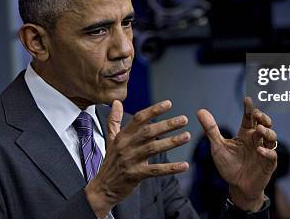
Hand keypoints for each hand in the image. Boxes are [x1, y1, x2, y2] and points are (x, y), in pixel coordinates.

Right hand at [85, 100, 189, 217]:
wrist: (102, 188)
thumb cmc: (111, 162)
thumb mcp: (110, 139)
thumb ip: (114, 120)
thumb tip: (116, 102)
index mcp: (122, 136)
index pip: (138, 118)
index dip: (153, 110)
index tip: (169, 103)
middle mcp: (126, 146)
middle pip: (149, 132)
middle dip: (167, 125)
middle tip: (184, 119)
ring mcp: (131, 160)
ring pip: (153, 148)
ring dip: (171, 142)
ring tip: (187, 136)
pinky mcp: (136, 175)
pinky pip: (156, 170)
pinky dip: (170, 168)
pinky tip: (184, 165)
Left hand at [197, 97, 276, 211]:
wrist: (236, 187)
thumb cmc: (228, 165)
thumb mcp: (217, 147)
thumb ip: (211, 130)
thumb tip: (200, 111)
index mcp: (245, 133)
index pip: (249, 118)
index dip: (249, 108)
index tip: (247, 99)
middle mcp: (256, 140)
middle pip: (264, 124)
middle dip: (263, 118)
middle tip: (257, 114)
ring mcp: (264, 151)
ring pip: (271, 137)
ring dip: (267, 132)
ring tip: (259, 130)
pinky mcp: (268, 164)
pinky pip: (272, 156)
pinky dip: (267, 152)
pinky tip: (260, 150)